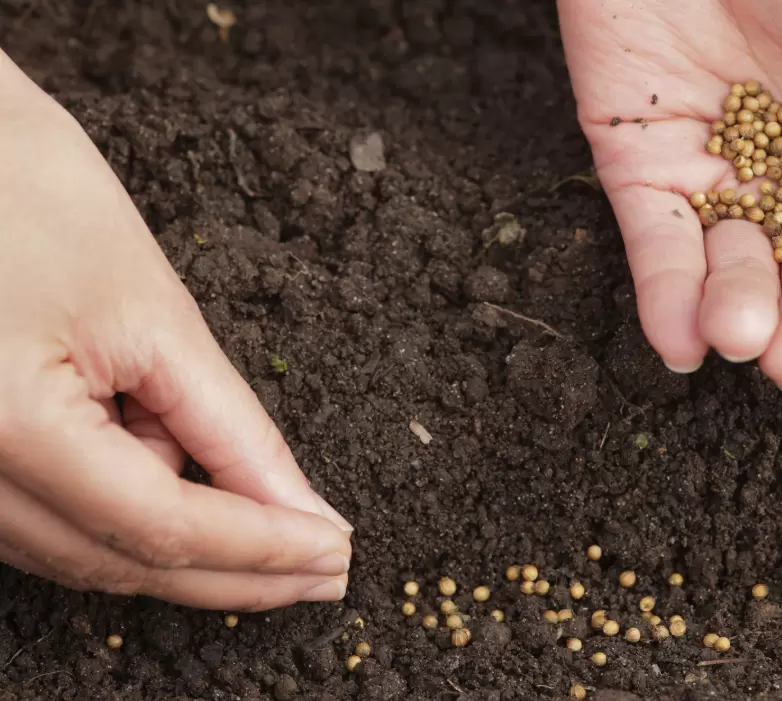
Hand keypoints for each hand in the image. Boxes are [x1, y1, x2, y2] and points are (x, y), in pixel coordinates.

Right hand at [0, 51, 352, 611]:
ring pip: (84, 553)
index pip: (160, 527)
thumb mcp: (149, 308)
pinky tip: (196, 489)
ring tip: (280, 531)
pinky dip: (132, 514)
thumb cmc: (24, 187)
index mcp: (7, 429)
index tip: (335, 555)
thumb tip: (297, 508)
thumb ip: (227, 426)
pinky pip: (51, 518)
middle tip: (325, 575)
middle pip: (120, 561)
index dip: (259, 549)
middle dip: (236, 573)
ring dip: (189, 548)